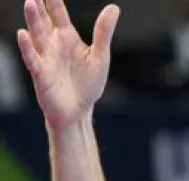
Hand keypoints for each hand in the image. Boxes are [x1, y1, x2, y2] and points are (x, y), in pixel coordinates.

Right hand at [16, 0, 119, 129]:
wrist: (80, 111)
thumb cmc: (88, 83)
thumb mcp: (100, 55)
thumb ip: (103, 32)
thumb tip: (114, 8)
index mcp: (67, 38)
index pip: (58, 15)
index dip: (54, 1)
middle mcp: (53, 45)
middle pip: (44, 22)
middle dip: (39, 7)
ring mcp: (46, 59)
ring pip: (37, 36)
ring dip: (33, 21)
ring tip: (30, 3)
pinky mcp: (42, 75)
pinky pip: (33, 59)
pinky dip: (28, 48)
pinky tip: (22, 34)